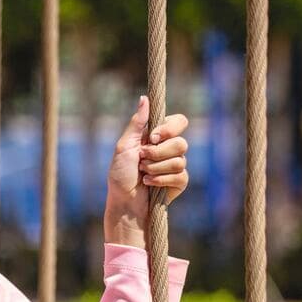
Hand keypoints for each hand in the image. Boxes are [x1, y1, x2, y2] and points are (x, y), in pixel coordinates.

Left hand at [104, 96, 189, 246]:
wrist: (124, 202)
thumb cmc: (120, 174)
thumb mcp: (124, 146)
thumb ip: (137, 123)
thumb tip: (144, 98)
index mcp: (157, 136)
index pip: (179, 122)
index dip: (169, 128)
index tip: (152, 137)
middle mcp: (168, 148)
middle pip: (181, 142)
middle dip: (158, 153)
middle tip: (142, 160)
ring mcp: (176, 165)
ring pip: (180, 159)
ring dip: (156, 167)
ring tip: (143, 173)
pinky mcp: (179, 182)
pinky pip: (180, 175)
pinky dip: (161, 180)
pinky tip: (149, 183)